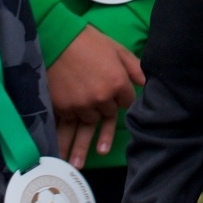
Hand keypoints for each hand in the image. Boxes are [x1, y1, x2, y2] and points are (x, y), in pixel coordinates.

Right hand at [47, 25, 145, 166]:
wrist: (56, 38)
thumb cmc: (88, 40)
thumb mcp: (116, 49)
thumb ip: (134, 67)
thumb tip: (147, 82)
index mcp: (118, 82)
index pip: (126, 102)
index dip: (123, 100)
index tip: (119, 99)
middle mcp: (101, 98)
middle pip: (107, 115)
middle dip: (104, 119)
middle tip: (102, 149)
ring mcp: (81, 105)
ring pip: (87, 125)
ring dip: (82, 144)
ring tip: (78, 165)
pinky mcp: (63, 108)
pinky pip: (66, 127)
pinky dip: (63, 140)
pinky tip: (60, 154)